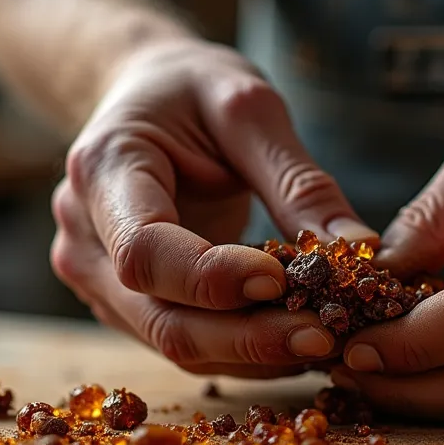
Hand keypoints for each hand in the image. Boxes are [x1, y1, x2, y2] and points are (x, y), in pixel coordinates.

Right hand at [50, 38, 376, 377]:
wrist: (145, 94)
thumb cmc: (192, 90)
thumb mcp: (249, 107)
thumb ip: (296, 179)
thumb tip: (359, 248)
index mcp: (102, 170)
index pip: (145, 250)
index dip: (212, 278)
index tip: (285, 279)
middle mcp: (85, 237)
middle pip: (161, 317)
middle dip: (249, 337)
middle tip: (327, 336)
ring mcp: (97, 279)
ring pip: (174, 343)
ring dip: (255, 354)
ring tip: (328, 340)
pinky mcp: (125, 305)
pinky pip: (186, 342)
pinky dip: (245, 351)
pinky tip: (298, 338)